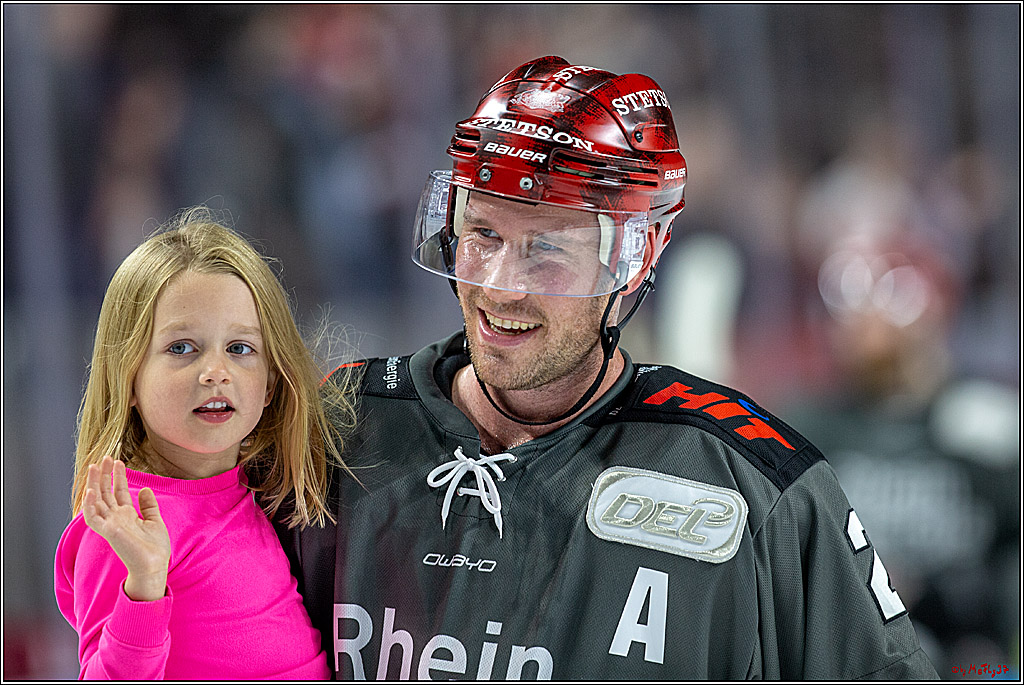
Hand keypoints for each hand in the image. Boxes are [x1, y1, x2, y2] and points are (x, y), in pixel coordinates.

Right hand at [82, 456, 170, 600]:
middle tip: (105, 458)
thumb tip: (144, 489)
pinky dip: (90, 505)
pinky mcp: (108, 532)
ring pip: (96, 501)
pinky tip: (91, 491)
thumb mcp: (154, 520)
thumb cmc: (154, 547)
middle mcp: (116, 518)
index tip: (118, 461)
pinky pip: (93, 518)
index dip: (117, 476)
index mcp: (126, 515)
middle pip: (106, 492)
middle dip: (104, 475)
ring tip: (95, 466)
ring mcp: (110, 524)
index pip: (118, 491)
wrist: (155, 565)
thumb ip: (148, 505)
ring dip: (94, 484)